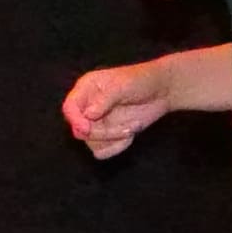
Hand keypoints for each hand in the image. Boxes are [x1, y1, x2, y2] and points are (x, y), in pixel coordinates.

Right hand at [59, 59, 176, 160]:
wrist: (162, 91)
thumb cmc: (142, 80)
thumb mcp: (123, 85)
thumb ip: (104, 99)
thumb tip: (88, 115)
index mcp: (86, 89)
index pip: (69, 108)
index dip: (75, 120)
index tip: (88, 128)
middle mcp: (87, 107)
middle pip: (79, 131)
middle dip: (102, 133)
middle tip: (127, 128)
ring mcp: (96, 122)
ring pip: (91, 143)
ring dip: (113, 139)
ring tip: (133, 127)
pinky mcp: (107, 135)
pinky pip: (101, 151)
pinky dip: (115, 147)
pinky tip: (130, 136)